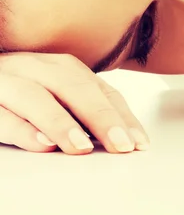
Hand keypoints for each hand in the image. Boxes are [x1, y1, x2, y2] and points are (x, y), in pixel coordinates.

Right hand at [0, 52, 148, 153]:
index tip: (139, 143)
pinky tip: (41, 144)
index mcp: (61, 67)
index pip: (100, 90)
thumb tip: (119, 137)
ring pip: (35, 97)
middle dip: (100, 117)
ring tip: (82, 147)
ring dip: (61, 122)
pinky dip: (22, 129)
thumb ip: (83, 112)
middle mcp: (37, 68)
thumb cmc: (20, 94)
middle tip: (121, 145)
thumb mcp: (56, 97)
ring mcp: (8, 79)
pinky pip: (1, 114)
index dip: (122, 115)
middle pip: (73, 87)